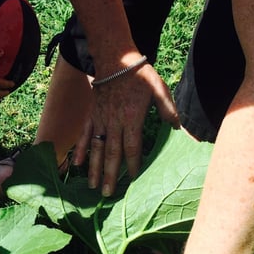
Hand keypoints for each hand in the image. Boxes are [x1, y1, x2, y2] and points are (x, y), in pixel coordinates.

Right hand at [74, 59, 178, 194]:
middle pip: (111, 153)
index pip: (132, 147)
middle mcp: (114, 122)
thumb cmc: (139, 74)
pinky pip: (85, 135)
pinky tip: (77, 164)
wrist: (115, 58)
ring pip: (96, 147)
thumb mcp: (159, 88)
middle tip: (107, 194)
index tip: (132, 181)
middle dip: (109, 175)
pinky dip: (80, 150)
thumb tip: (177, 127)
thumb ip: (167, 109)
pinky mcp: (92, 115)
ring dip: (94, 168)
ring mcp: (100, 119)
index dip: (132, 165)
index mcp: (131, 118)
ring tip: (92, 185)